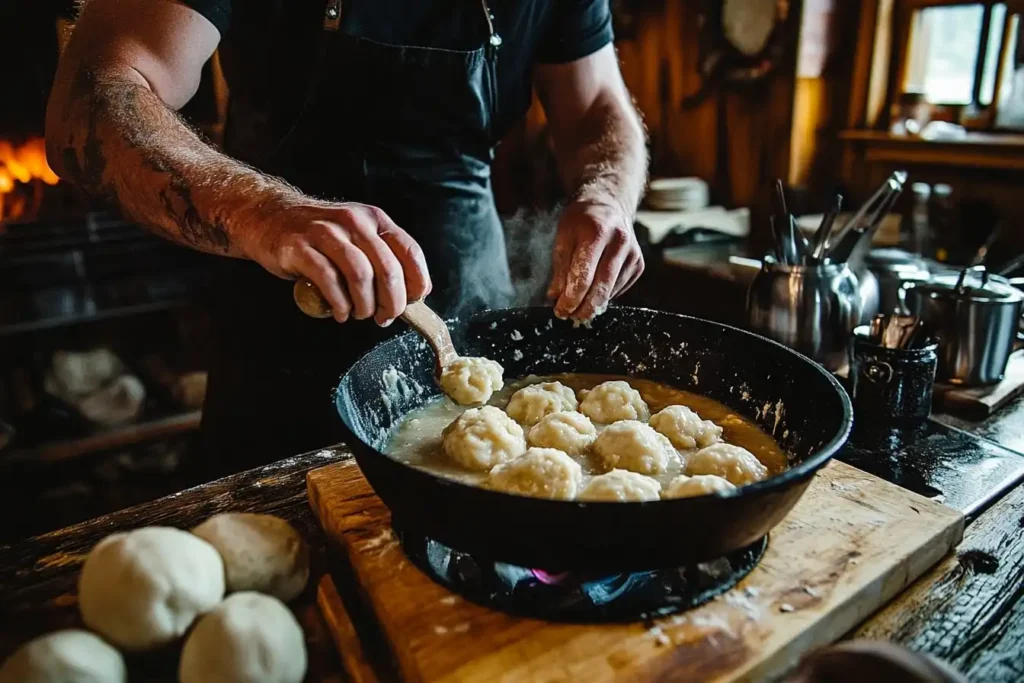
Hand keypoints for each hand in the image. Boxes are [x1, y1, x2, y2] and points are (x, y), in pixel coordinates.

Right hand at [239, 199, 431, 325]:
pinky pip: (328, 280)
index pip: (409, 251)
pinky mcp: (300, 247)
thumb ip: (382, 260)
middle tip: (384, 317)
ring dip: (365, 305)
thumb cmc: (318, 237)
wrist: (267, 217)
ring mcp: (326, 232)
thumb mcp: (356, 238)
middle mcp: (353, 222)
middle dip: (392, 302)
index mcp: (374, 219)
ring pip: (360, 275)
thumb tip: (411, 295)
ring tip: (360, 314)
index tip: (413, 303)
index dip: (416, 282)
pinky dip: (339, 304)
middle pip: (388, 269)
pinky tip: (339, 313)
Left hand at [547, 199, 643, 320]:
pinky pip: (619, 289)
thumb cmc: (581, 220)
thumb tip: (556, 296)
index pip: (583, 275)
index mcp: (598, 232)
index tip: (560, 310)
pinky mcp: (639, 264)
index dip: (570, 298)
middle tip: (569, 316)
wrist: (609, 205)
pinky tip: (593, 292)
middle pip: (601, 287)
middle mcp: (620, 242)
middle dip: (583, 307)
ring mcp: (633, 254)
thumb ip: (560, 267)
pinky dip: (604, 295)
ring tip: (577, 308)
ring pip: (611, 291)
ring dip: (593, 304)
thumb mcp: (563, 236)